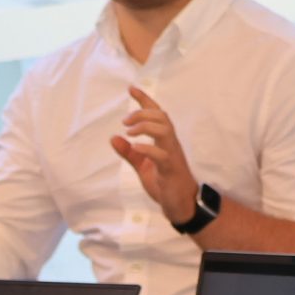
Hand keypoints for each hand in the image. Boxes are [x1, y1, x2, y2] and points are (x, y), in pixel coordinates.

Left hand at [110, 86, 199, 222]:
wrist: (181, 205)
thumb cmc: (165, 183)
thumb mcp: (142, 166)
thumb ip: (129, 153)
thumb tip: (113, 138)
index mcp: (164, 141)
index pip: (156, 114)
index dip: (145, 100)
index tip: (131, 88)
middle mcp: (171, 144)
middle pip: (162, 117)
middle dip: (142, 113)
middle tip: (124, 121)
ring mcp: (173, 156)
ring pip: (165, 130)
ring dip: (145, 126)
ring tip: (129, 131)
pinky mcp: (171, 170)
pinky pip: (162, 155)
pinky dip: (148, 149)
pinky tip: (134, 148)